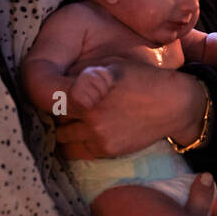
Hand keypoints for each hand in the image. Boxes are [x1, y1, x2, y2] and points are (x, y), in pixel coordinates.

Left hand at [56, 59, 204, 159]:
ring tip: (71, 118)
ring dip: (63, 127)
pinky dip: (72, 142)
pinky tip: (79, 131)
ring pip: (61, 135)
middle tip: (61, 104)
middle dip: (55, 111)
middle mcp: (91, 115)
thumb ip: (82, 71)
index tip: (47, 92)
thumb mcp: (110, 65)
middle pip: (54, 117)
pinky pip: (73, 150)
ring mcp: (98, 135)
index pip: (48, 98)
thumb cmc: (139, 78)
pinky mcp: (105, 150)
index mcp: (90, 90)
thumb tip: (54, 75)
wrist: (171, 105)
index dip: (45, 95)